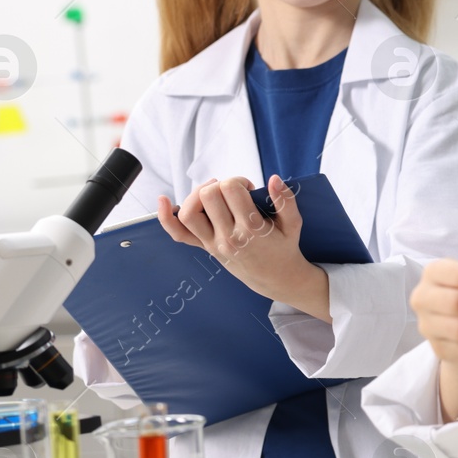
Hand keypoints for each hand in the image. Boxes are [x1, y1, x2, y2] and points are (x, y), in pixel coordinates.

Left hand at [157, 175, 330, 320]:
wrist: (277, 278)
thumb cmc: (284, 247)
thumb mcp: (293, 224)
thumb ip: (286, 200)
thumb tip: (274, 179)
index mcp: (251, 228)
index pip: (231, 188)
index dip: (239, 180)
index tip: (249, 189)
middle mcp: (228, 237)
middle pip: (208, 195)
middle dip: (220, 185)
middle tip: (234, 193)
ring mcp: (213, 243)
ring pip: (189, 212)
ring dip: (197, 195)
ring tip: (213, 195)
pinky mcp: (205, 248)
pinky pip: (178, 234)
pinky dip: (166, 218)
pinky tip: (164, 201)